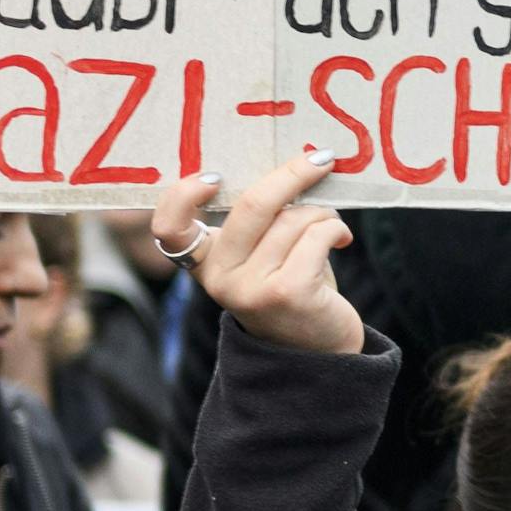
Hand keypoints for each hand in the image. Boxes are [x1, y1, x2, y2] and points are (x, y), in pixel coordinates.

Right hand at [151, 153, 362, 356]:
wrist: (318, 352)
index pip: (169, 230)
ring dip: (322, 213)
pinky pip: (317, 234)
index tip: (213, 177)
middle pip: (250, 205)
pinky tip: (340, 240)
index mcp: (206, 264)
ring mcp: (251, 289)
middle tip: (320, 159)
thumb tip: (291, 162)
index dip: (181, 196)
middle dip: (292, 174)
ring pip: (293, 218)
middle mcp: (220, 280)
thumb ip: (259, 220)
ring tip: (330, 227)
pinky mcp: (287, 292)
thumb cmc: (290, 288)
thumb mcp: (261, 255)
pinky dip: (335, 229)